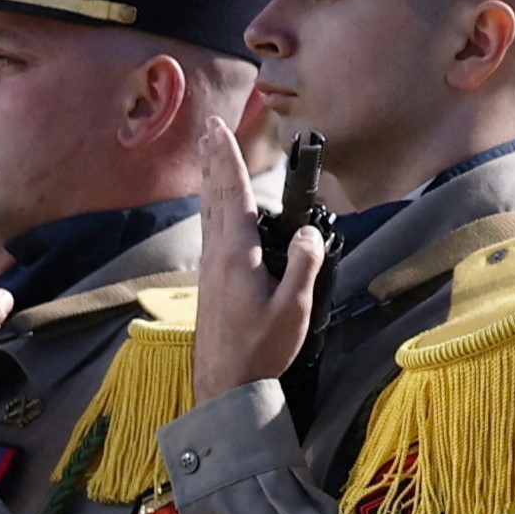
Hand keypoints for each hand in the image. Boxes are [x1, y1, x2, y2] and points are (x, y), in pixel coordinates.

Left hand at [188, 111, 308, 397]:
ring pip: (210, 213)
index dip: (229, 160)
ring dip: (212, 181)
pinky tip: (216, 209)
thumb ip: (303, 265)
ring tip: (209, 156)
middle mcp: (217, 255)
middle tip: (209, 128)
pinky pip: (211, 232)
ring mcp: (210, 269)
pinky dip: (214, 208)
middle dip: (215, 160)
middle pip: (217, 196)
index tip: (220, 130)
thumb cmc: (261, 350)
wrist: (225, 385)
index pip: (234, 196)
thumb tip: (305, 231)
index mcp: (236, 255)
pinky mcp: (211, 282)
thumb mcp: (293, 308)